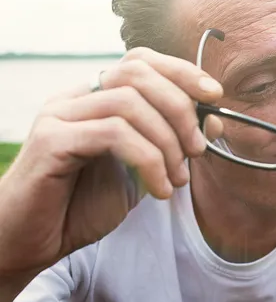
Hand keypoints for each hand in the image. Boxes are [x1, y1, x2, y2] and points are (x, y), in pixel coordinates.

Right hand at [0, 47, 222, 278]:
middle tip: (199, 149)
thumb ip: (172, 142)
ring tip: (179, 178)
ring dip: (168, 141)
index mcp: (96, 96)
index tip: (215, 94)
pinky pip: (113, 134)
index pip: (140, 60)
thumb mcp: (141, 169)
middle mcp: (76, 97)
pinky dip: (149, 161)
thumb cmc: (83, 204)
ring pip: (129, 102)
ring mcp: (60, 114)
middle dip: (181, 107)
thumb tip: (214, 119)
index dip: (182, 70)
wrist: (35, 241)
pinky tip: (160, 190)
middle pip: (137, 72)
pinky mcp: (52, 140)